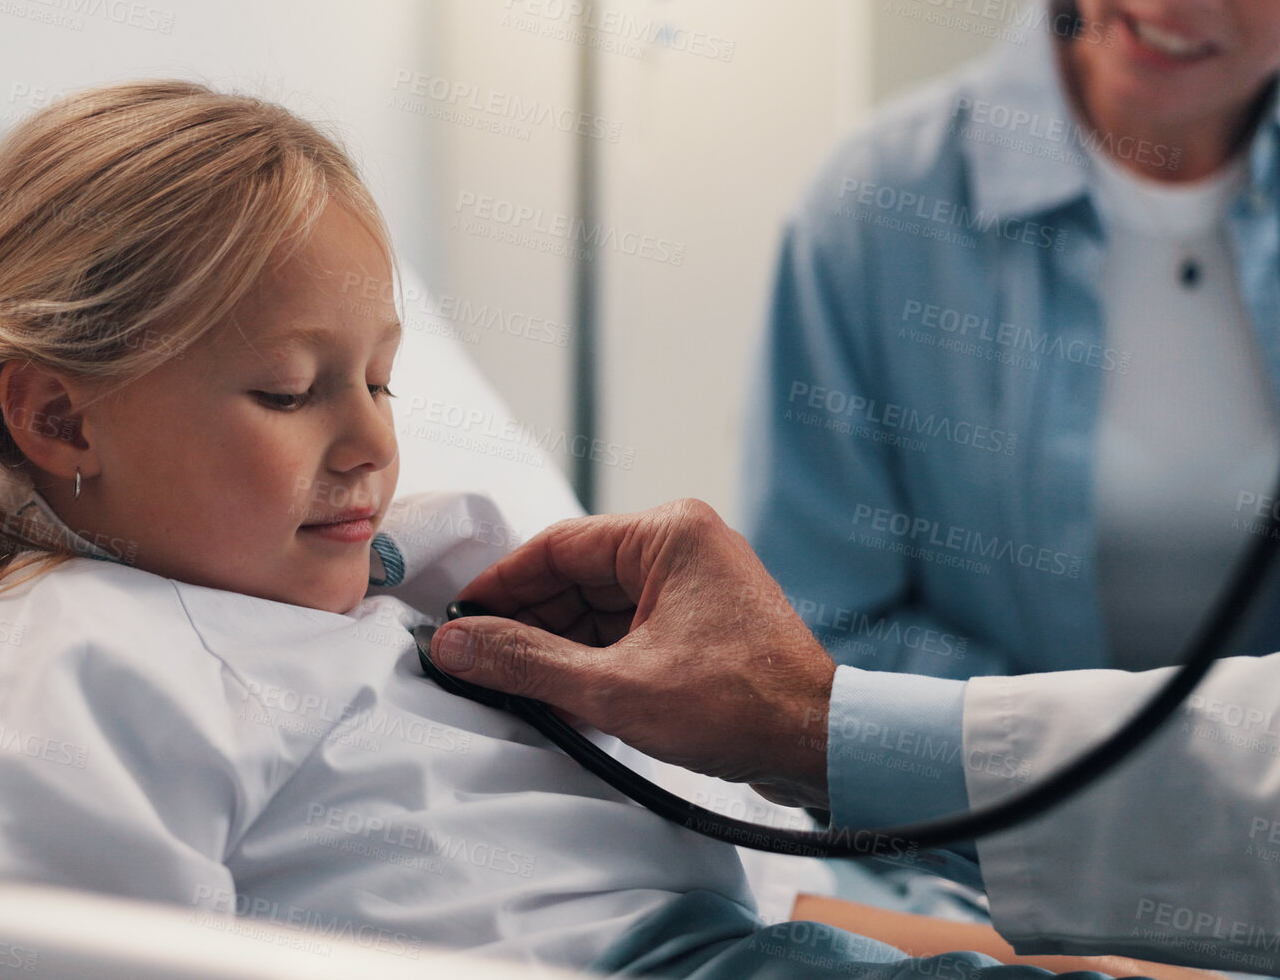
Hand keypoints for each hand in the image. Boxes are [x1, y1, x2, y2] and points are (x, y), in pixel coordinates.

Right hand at [433, 499, 834, 808]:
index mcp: (670, 534)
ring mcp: (696, 585)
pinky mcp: (702, 624)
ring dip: (558, 647)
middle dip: (528, 622)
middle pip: (577, 576)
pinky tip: (559, 696)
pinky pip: (628, 630)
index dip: (502, 586)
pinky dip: (592, 660)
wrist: (822, 745)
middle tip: (477, 660)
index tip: (460, 619)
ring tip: (511, 685)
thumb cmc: (739, 705)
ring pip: (600, 607)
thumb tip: (457, 645)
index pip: (558, 546)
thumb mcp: (614, 687)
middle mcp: (685, 546)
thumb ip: (527, 663)